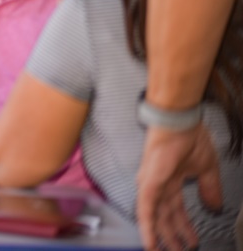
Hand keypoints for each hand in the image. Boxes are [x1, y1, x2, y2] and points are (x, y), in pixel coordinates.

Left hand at [136, 123, 221, 250]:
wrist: (182, 121)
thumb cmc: (190, 137)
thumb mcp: (206, 169)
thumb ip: (209, 188)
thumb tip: (215, 206)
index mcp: (171, 181)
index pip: (176, 210)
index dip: (184, 227)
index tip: (192, 241)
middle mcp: (159, 184)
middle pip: (165, 217)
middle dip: (172, 237)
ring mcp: (152, 184)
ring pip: (153, 217)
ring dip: (159, 237)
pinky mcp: (148, 183)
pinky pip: (145, 209)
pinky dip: (148, 227)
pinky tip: (150, 242)